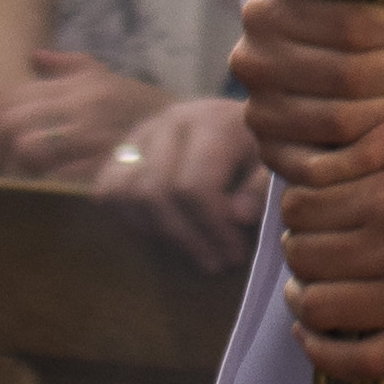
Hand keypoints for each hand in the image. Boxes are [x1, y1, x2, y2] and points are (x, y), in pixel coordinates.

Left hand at [0, 47, 176, 181]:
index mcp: (78, 86)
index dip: (0, 114)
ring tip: (23, 167)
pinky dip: (43, 181)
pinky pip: (54, 177)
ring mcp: (91, 139)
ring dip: (18, 161)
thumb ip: (67, 65)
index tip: (5, 128)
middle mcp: (82, 109)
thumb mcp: (105, 77)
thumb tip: (33, 55)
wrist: (182, 132)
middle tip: (7, 152)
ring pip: (27, 148)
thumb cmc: (136, 106)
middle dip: (3, 139)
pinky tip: (46, 183)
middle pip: (13, 122)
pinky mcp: (100, 168)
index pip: (14, 96)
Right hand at [95, 93, 266, 274]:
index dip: (212, 228)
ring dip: (156, 232)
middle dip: (187, 238)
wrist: (238, 122)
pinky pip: (108, 189)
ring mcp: (144, 132)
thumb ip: (262, 189)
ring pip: (125, 192)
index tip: (234, 255)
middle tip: (216, 263)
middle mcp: (172, 120)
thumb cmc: (261, 150)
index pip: (195, 185)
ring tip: (191, 250)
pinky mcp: (124, 147)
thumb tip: (238, 216)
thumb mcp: (275, 165)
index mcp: (214, 120)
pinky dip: (128, 218)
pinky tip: (162, 234)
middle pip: (156, 192)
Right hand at [235, 0, 383, 191]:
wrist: (335, 59)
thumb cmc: (374, 24)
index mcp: (270, 8)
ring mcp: (257, 112)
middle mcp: (250, 59)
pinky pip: (322, 171)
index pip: (354, 23)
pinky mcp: (272, 155)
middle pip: (349, 75)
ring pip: (340, 122)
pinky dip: (370, 156)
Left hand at [280, 123, 383, 376]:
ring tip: (311, 285)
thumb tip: (321, 177)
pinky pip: (362, 362)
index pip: (304, 208)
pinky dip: (325, 354)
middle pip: (305, 257)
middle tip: (311, 243)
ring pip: (321, 308)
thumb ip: (375, 156)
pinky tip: (315, 333)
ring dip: (304, 296)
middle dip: (299, 247)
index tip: (308, 208)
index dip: (296, 206)